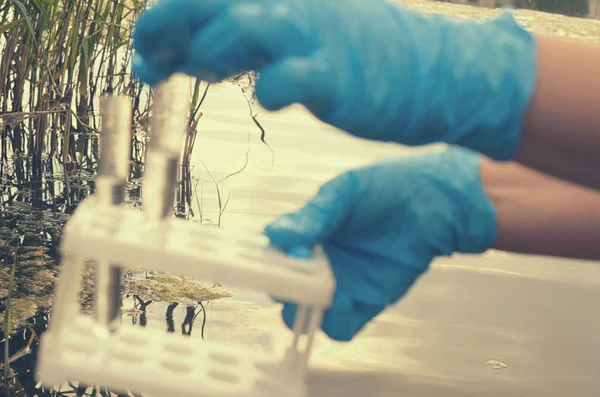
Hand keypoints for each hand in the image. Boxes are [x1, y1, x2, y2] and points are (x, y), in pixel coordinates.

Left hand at [132, 0, 536, 160]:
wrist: (431, 72)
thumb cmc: (353, 55)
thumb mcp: (294, 30)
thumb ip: (241, 38)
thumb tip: (190, 53)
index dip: (160, 23)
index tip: (146, 59)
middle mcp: (292, 3)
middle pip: (207, 0)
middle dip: (164, 30)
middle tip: (148, 66)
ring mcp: (316, 37)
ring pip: (242, 26)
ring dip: (212, 54)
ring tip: (217, 74)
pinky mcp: (336, 77)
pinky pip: (287, 81)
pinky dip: (268, 90)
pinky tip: (272, 96)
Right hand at [263, 147, 496, 340]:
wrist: (434, 202)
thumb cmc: (385, 189)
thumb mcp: (344, 194)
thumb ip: (313, 217)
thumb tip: (275, 236)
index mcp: (304, 233)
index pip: (271, 253)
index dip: (271, 257)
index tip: (287, 249)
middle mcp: (315, 262)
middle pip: (282, 287)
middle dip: (282, 288)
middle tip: (296, 278)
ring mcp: (338, 285)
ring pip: (304, 312)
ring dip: (303, 311)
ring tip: (321, 294)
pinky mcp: (364, 304)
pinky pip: (340, 328)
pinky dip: (334, 324)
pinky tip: (342, 304)